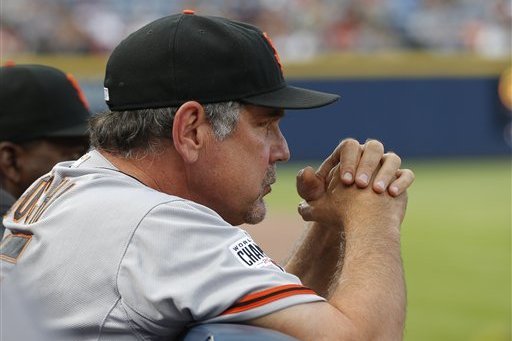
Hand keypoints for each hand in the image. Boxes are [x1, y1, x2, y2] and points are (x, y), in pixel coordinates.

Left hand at [296, 139, 413, 224]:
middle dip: (367, 164)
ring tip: (376, 191)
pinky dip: (401, 181)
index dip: (348, 160)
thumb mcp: (315, 201)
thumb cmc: (334, 209)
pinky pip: (406, 174)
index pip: (349, 146)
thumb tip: (307, 171)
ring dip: (385, 172)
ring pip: (392, 158)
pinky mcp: (399, 181)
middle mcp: (368, 157)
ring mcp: (385, 168)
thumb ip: (306, 185)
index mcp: (348, 156)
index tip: (345, 181)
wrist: (355, 225)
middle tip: (360, 184)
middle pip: (373, 147)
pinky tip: (392, 194)